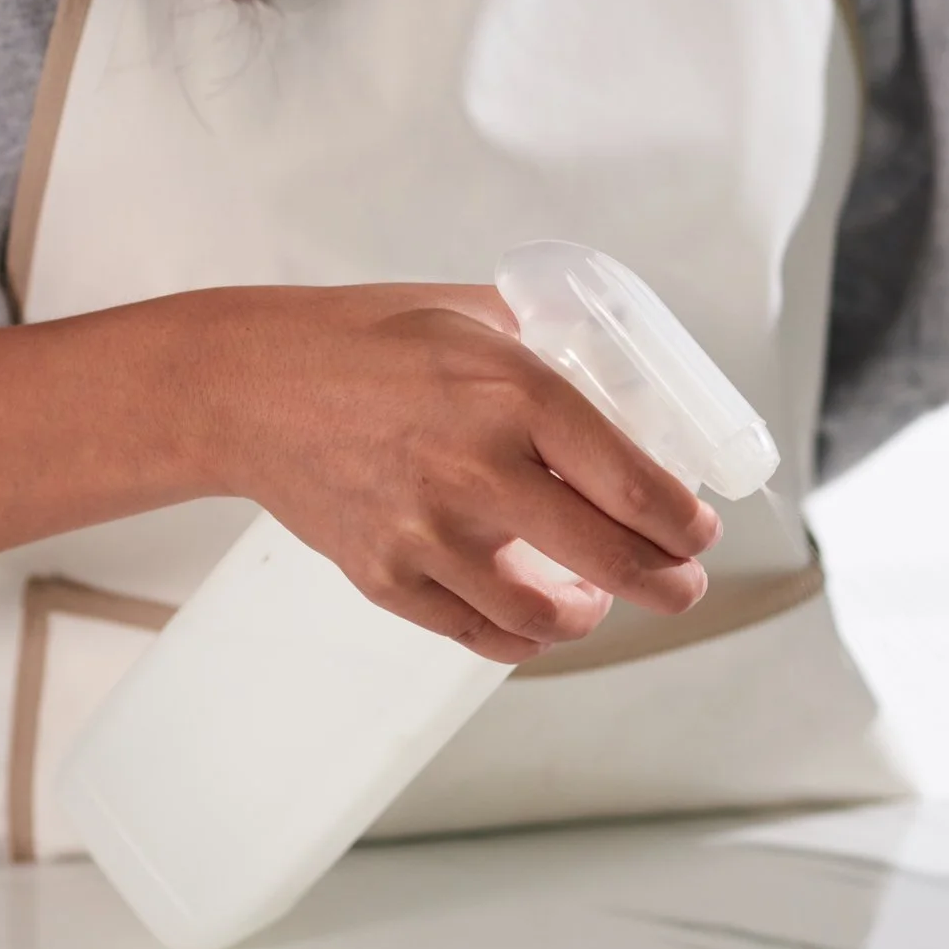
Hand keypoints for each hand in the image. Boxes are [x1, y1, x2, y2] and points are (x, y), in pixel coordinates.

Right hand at [156, 283, 721, 662]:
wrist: (248, 387)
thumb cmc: (365, 343)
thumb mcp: (473, 314)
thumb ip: (550, 345)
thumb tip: (629, 376)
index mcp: (515, 394)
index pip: (638, 488)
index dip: (687, 525)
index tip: (700, 530)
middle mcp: (477, 470)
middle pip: (614, 562)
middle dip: (671, 585)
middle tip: (684, 584)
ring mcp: (429, 534)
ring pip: (550, 615)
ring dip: (593, 615)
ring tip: (601, 598)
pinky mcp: (388, 577)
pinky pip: (483, 633)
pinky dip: (525, 634)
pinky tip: (539, 612)